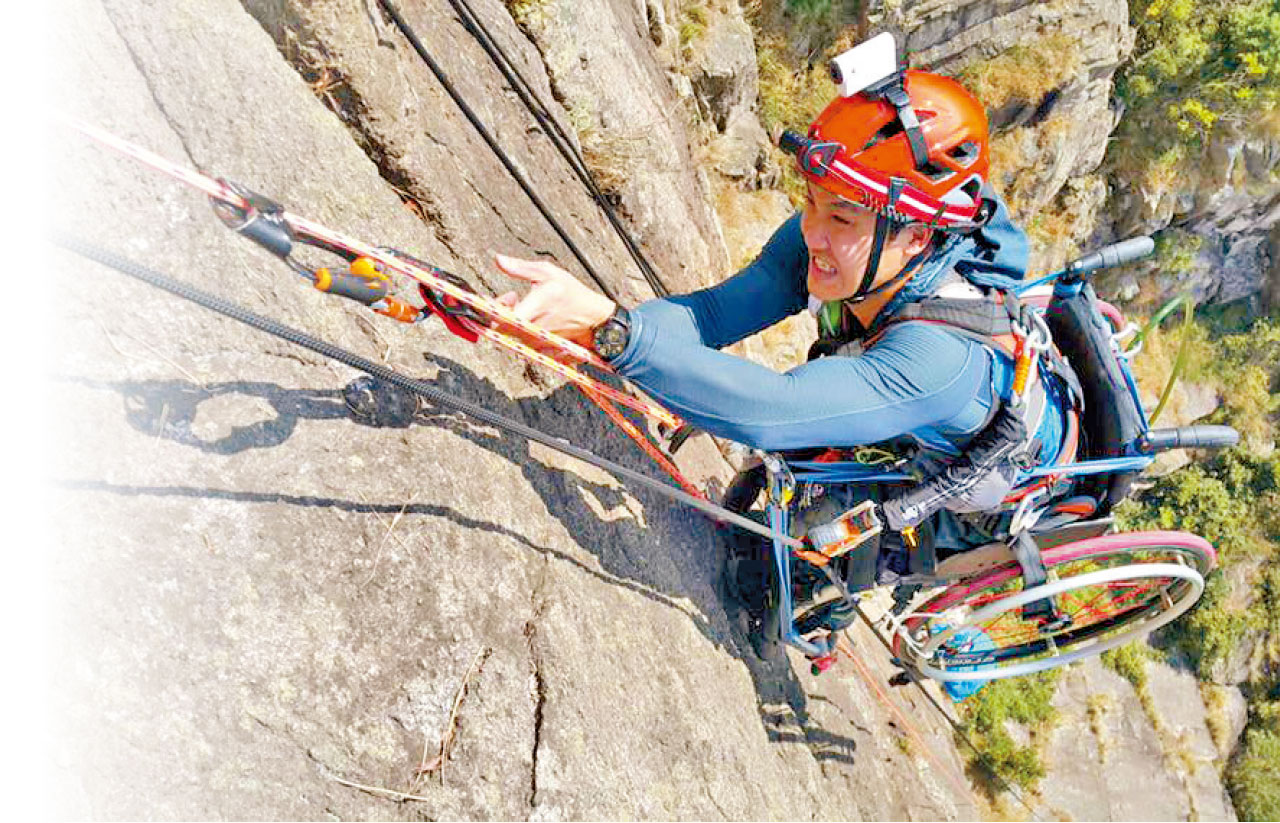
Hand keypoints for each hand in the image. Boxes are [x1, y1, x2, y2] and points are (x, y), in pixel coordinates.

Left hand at [493, 253, 615, 351]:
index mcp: (531, 310)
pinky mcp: (537, 346)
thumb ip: (520, 268)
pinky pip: (519, 337)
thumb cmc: (571, 293)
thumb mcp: (548, 273)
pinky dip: (519, 325)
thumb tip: (498, 259)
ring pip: (508, 331)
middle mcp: (530, 330)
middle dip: (499, 310)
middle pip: (499, 326)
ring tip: (522, 302)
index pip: (498, 317)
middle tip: (512, 296)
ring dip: (509, 317)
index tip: (492, 296)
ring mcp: (533, 340)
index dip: (490, 307)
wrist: (592, 318)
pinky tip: (530, 314)